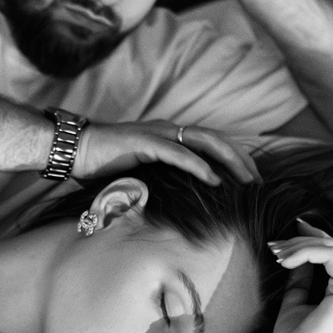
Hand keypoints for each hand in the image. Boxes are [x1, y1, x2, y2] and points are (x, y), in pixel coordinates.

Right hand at [73, 120, 259, 184]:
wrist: (73, 151)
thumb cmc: (102, 165)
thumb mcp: (140, 174)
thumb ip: (161, 180)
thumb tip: (181, 202)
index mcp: (169, 136)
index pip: (211, 142)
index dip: (235, 157)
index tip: (252, 179)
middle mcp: (167, 130)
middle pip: (216, 139)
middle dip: (241, 159)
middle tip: (259, 181)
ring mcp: (156, 134)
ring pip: (204, 141)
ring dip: (228, 160)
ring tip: (246, 180)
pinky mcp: (144, 143)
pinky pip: (177, 153)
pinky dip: (198, 166)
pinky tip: (214, 180)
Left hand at [267, 220, 332, 332]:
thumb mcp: (296, 301)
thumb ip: (302, 278)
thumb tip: (298, 256)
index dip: (315, 237)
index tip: (289, 232)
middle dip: (307, 238)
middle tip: (277, 245)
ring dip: (303, 245)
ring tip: (277, 255)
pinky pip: (331, 256)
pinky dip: (307, 252)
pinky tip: (287, 262)